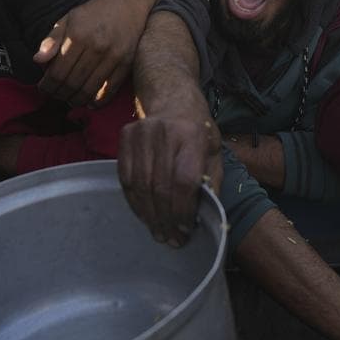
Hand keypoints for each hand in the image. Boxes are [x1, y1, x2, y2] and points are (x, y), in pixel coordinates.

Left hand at [34, 0, 154, 107]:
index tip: (43, 88)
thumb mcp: (68, 19)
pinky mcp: (126, 63)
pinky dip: (98, 101)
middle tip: (55, 96)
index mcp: (77, 35)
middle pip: (72, 83)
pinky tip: (89, 103)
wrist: (127, 3)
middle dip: (59, 94)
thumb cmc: (93, 12)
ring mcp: (113, 56)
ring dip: (76, 100)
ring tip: (69, 99)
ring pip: (89, 90)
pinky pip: (110, 90)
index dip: (47, 85)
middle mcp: (96, 47)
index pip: (57, 72)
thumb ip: (51, 40)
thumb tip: (37, 60)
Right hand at [117, 91, 221, 247]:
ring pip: (140, 185)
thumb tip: (207, 218)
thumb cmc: (198, 132)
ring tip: (158, 233)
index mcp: (191, 135)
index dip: (183, 210)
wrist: (173, 100)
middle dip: (166, 219)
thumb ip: (211, 182)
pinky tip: (145, 216)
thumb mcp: (214, 152)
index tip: (186, 230)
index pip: (183, 180)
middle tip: (172, 239)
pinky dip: (135, 202)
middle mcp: (164, 132)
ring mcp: (141, 133)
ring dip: (149, 215)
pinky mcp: (125, 137)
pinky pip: (125, 178)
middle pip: (160, 186)